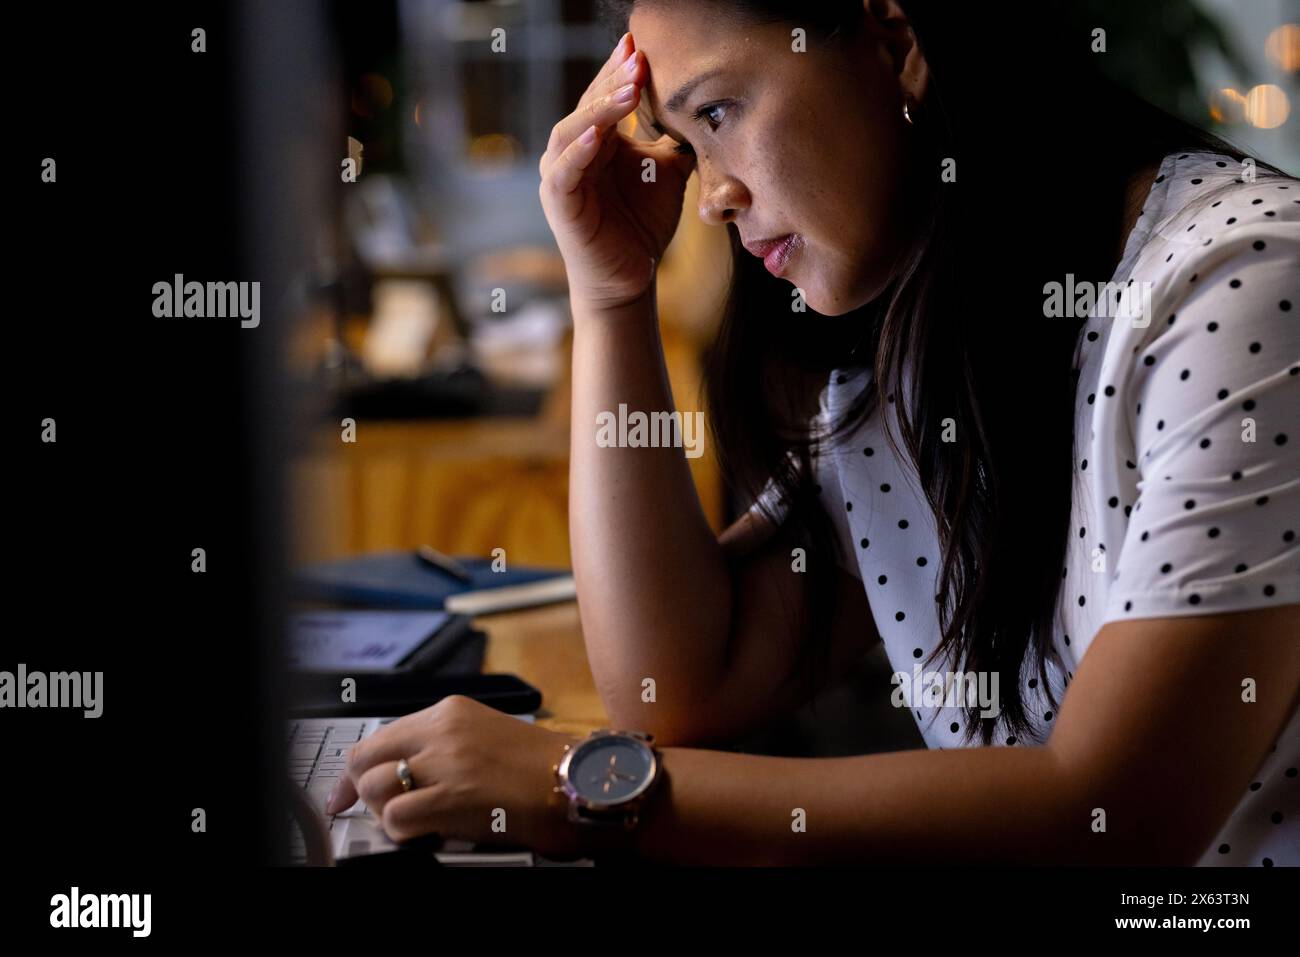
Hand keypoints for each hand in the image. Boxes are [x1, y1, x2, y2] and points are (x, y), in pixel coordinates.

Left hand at [324, 695, 585, 859]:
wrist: (580, 779)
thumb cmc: (542, 766)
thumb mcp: (484, 735)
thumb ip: (441, 744)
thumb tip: (401, 771)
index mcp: (449, 711)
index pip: (378, 736)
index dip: (355, 771)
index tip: (345, 792)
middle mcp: (442, 729)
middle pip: (365, 759)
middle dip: (361, 791)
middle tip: (375, 812)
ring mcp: (447, 762)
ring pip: (375, 788)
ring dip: (387, 812)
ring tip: (416, 821)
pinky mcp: (453, 796)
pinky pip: (397, 817)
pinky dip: (402, 832)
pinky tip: (426, 832)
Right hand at [538, 31, 694, 310]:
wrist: (630, 276)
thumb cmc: (643, 225)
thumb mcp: (666, 173)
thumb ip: (673, 141)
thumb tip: (700, 108)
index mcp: (598, 140)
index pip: (605, 95)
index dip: (620, 70)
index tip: (641, 44)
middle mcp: (573, 152)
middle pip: (588, 105)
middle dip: (612, 80)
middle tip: (637, 57)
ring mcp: (562, 176)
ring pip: (572, 130)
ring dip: (599, 108)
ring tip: (626, 90)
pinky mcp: (559, 203)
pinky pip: (564, 171)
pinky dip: (579, 150)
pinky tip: (598, 133)